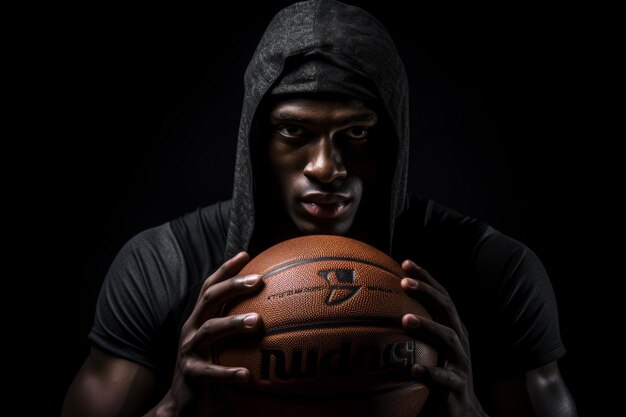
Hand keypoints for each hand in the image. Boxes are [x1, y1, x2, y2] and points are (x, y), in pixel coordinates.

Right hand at [156, 252, 263, 416]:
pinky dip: (228, 373)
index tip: (246, 253)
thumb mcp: (221, 344)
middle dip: (232, 286)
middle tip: (258, 280)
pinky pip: (210, 372)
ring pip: (210, 331)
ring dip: (234, 323)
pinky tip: (247, 375)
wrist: (182, 406)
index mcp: (199, 319)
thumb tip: (274, 312)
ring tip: (257, 321)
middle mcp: (192, 330)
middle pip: (210, 299)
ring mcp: (189, 351)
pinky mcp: (191, 375)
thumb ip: (238, 327)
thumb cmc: (210, 367)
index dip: (226, 269)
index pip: (210, 287)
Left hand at [401, 260, 487, 416]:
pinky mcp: (457, 387)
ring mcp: (461, 363)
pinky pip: (444, 378)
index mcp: (452, 329)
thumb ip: (411, 331)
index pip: (441, 297)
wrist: (462, 413)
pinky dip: (430, 371)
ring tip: (405, 319)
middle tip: (403, 282)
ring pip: (449, 339)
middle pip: (447, 309)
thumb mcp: (428, 349)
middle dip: (427, 292)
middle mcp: (459, 341)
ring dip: (427, 326)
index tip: (405, 263)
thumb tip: (374, 313)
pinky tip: (412, 367)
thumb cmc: (438, 375)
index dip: (426, 278)